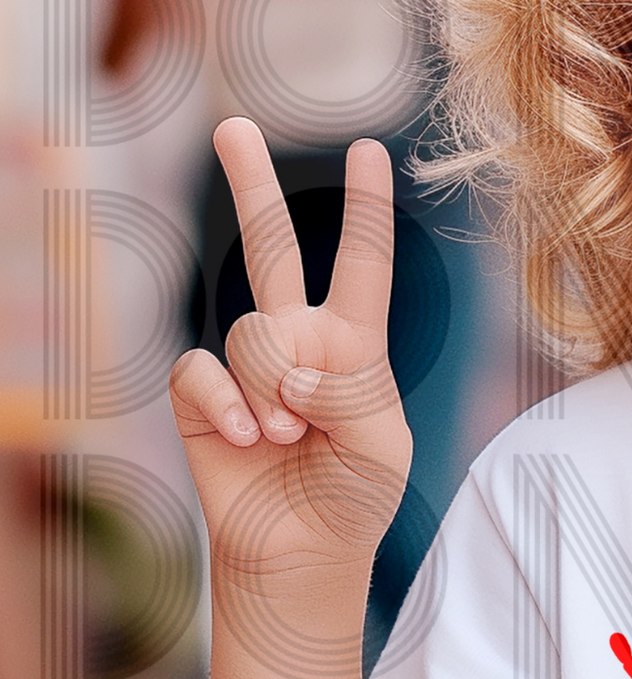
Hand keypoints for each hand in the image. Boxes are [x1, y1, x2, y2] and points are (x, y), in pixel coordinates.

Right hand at [169, 119, 410, 584]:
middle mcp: (298, 343)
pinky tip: (247, 440)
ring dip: (273, 392)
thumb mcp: (382, 447)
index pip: (363, 267)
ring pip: (252, 334)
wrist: (300, 553)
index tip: (369, 150)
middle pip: (270, 251)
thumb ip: (351, 395)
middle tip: (231, 125)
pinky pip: (204, 369)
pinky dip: (229, 405)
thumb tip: (289, 370)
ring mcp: (247, 366)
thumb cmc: (354, 498)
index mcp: (355, 347)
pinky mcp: (202, 394)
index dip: (365, 210)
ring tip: (287, 438)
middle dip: (249, 186)